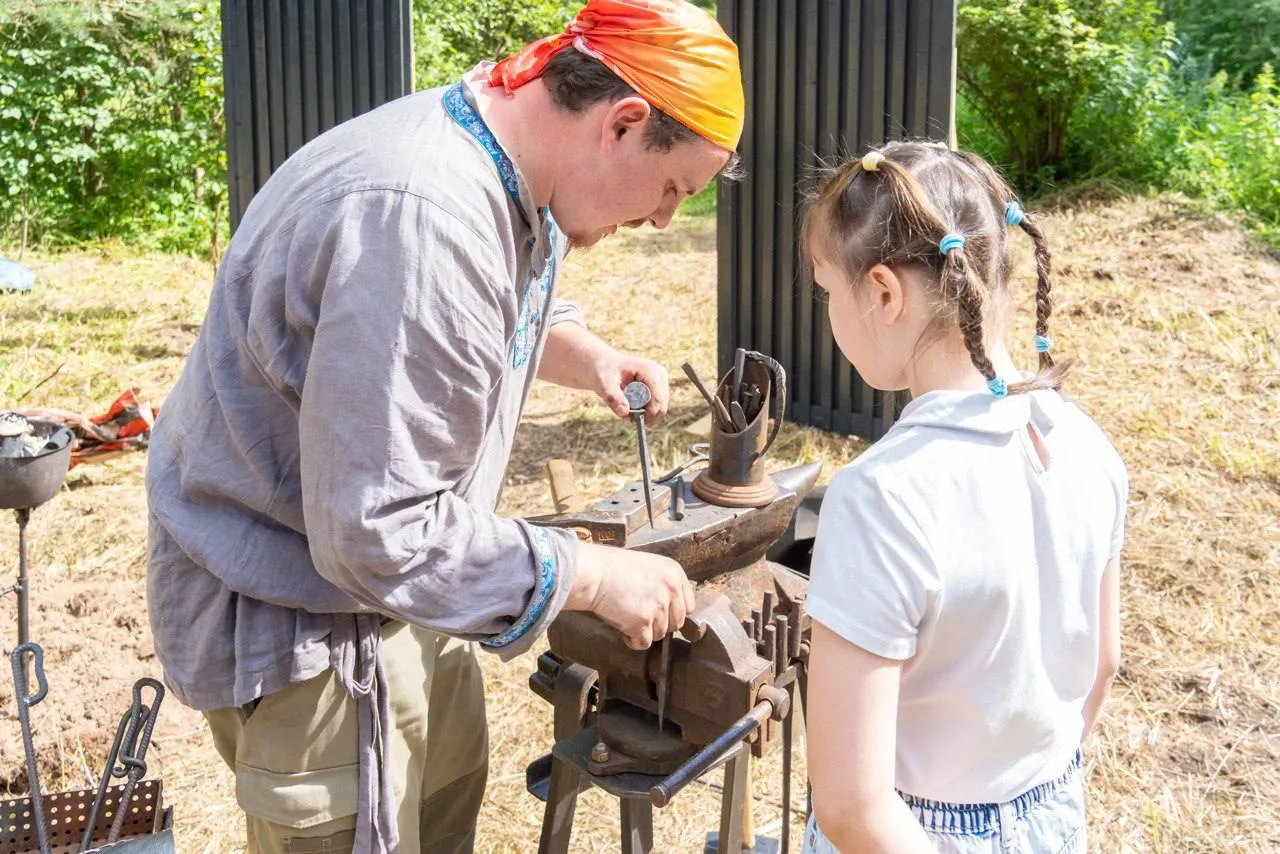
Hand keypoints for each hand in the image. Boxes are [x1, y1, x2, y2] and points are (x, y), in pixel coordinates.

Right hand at [566, 543, 695, 649]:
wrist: (593, 574)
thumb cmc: (612, 568)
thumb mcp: (648, 566)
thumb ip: (663, 584)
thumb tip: (669, 608)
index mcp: (674, 573)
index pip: (687, 605)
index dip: (671, 612)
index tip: (658, 613)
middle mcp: (671, 590)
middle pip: (676, 623)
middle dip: (658, 623)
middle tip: (638, 615)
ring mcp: (658, 607)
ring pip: (659, 635)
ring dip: (643, 630)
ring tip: (626, 615)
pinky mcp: (643, 623)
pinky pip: (643, 643)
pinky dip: (631, 639)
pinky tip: (621, 625)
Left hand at [593, 351, 669, 424]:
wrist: (604, 365)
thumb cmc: (604, 372)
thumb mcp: (604, 383)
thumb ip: (613, 397)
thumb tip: (624, 412)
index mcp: (650, 371)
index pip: (658, 399)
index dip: (648, 414)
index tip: (630, 419)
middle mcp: (660, 374)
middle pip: (661, 407)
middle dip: (644, 415)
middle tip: (625, 412)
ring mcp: (661, 381)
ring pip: (659, 409)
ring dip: (642, 413)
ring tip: (625, 404)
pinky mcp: (659, 387)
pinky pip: (656, 408)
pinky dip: (643, 411)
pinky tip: (630, 403)